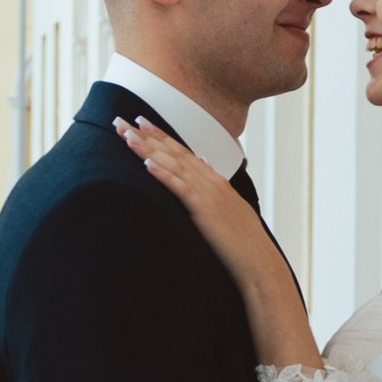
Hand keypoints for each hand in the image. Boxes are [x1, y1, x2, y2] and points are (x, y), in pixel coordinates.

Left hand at [116, 117, 315, 366]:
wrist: (259, 262)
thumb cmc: (242, 243)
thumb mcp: (228, 210)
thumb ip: (213, 190)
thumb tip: (202, 169)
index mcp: (215, 181)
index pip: (182, 152)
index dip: (160, 136)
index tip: (141, 122)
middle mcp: (211, 181)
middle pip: (173, 152)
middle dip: (146, 135)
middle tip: (122, 119)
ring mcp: (208, 194)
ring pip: (172, 164)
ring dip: (147, 148)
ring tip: (126, 134)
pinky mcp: (204, 210)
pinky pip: (180, 188)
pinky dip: (163, 175)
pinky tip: (146, 165)